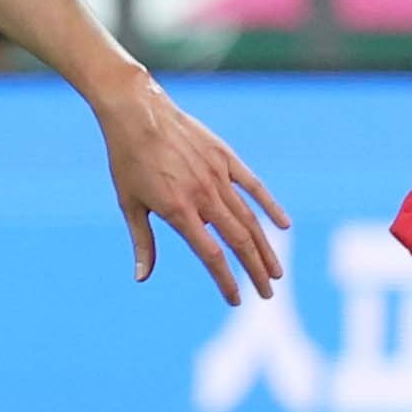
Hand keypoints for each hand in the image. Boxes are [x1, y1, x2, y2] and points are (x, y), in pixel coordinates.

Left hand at [97, 79, 289, 302]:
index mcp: (178, 211)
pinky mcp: (224, 157)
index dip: (226, 281)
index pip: (211, 255)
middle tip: (267, 293)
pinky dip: (270, 205)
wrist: (137, 111)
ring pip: (249, 218)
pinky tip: (283, 225)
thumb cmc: (127, 159)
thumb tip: (141, 278)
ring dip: (265, 247)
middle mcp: (203, 195)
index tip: (236, 300)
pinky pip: (253, 185)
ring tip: (275, 271)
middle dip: (255, 271)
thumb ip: (143, 243)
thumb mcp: (130, 204)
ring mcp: (217, 175)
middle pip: (239, 241)